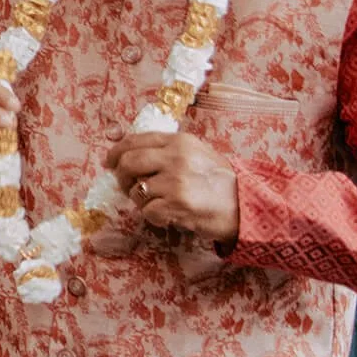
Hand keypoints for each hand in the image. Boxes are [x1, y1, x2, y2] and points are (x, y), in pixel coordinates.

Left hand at [105, 131, 239, 243]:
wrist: (246, 205)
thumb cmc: (219, 181)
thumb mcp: (195, 153)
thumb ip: (164, 149)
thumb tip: (121, 145)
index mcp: (179, 141)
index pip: (135, 140)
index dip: (116, 151)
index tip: (110, 162)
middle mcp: (176, 158)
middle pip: (128, 162)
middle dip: (121, 176)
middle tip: (127, 185)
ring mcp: (175, 181)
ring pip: (135, 190)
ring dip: (141, 200)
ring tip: (159, 201)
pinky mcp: (176, 204)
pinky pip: (147, 211)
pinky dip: (153, 216)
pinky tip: (169, 213)